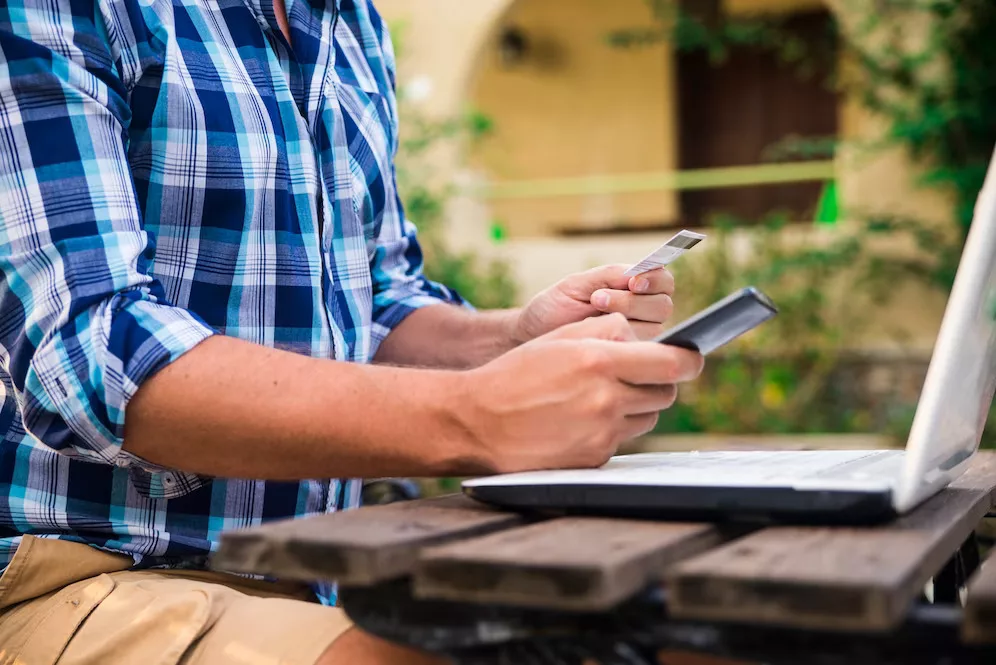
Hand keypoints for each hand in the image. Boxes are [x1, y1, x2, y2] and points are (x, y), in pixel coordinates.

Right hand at [459, 313, 703, 473]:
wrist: (477, 422)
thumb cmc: (515, 375)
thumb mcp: (558, 338)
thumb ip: (606, 331)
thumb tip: (642, 339)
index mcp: (600, 361)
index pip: (673, 363)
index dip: (689, 360)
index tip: (691, 358)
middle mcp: (606, 399)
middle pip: (665, 393)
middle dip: (657, 382)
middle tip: (634, 375)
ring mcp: (602, 433)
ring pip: (647, 418)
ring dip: (635, 406)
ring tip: (600, 397)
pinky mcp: (594, 458)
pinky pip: (621, 440)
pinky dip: (611, 429)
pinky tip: (579, 421)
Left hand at [514, 265, 675, 342]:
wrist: (534, 336)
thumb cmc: (556, 306)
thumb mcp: (578, 284)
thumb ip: (610, 275)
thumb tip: (639, 273)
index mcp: (637, 289)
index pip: (663, 281)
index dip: (654, 280)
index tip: (633, 282)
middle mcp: (644, 313)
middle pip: (662, 305)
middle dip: (631, 301)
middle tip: (598, 299)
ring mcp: (638, 338)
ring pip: (653, 328)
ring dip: (623, 318)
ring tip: (591, 315)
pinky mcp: (628, 359)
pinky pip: (638, 350)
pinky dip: (619, 340)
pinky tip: (597, 336)